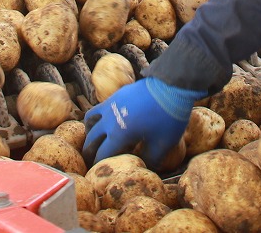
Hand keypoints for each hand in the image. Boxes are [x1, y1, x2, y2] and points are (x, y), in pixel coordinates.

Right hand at [83, 77, 205, 167]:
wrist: (171, 87)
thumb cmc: (167, 117)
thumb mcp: (162, 144)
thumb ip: (151, 159)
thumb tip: (144, 167)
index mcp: (119, 135)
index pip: (101, 155)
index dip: (98, 165)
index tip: (98, 172)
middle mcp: (109, 120)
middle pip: (92, 139)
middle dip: (90, 152)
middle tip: (90, 160)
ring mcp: (110, 105)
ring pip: (91, 121)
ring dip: (90, 132)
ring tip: (94, 139)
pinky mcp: (116, 95)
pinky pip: (99, 108)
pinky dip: (97, 118)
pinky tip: (107, 121)